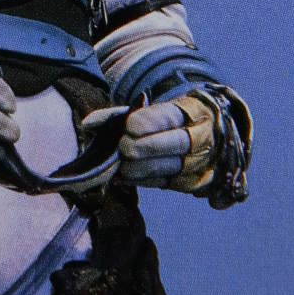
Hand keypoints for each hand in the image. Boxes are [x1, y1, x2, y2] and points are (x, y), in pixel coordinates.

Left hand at [83, 92, 219, 193]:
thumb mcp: (152, 110)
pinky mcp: (192, 184)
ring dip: (143, 168)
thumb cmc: (165, 122)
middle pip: (178, 143)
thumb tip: (88, 124)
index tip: (129, 126)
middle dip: (149, 147)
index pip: (173, 116)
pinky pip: (167, 183)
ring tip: (121, 167)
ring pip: (173, 167)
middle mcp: (201, 138)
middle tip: (125, 149)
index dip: (151, 122)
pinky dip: (142, 181)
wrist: (205, 139)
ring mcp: (200, 163)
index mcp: (192, 112)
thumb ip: (120, 115)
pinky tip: (124, 178)